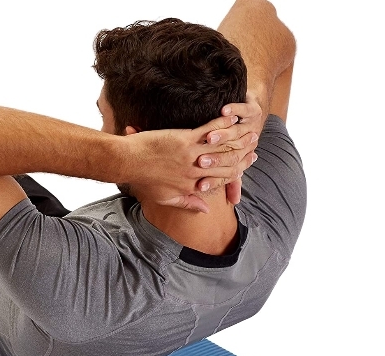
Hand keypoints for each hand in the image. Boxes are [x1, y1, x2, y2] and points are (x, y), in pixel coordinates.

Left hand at [122, 93, 262, 213]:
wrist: (128, 163)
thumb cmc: (144, 181)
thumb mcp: (166, 198)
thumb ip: (188, 203)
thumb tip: (206, 209)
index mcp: (192, 185)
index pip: (221, 179)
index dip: (237, 172)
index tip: (247, 165)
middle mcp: (195, 172)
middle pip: (227, 164)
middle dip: (243, 154)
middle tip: (256, 145)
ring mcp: (191, 156)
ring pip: (222, 148)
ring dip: (237, 137)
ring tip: (250, 130)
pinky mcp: (185, 140)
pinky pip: (209, 132)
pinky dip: (222, 124)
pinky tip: (231, 116)